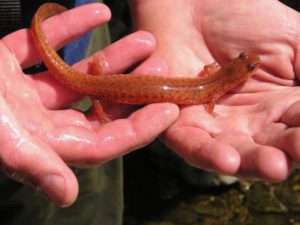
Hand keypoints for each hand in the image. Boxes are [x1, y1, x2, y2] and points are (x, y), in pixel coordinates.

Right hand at [0, 3, 178, 206]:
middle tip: (161, 67)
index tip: (171, 109)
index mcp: (44, 144)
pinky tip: (96, 11)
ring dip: (111, 56)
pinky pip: (45, 46)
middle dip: (132, 88)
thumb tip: (66, 196)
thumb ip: (31, 166)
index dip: (140, 128)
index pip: (106, 141)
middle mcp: (39, 121)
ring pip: (78, 74)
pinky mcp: (7, 65)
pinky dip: (68, 29)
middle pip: (98, 107)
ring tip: (142, 39)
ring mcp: (24, 92)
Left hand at [129, 0, 299, 181]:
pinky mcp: (178, 121)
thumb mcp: (291, 42)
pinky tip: (227, 159)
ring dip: (248, 163)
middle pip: (264, 150)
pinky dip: (206, 152)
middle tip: (287, 162)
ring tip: (270, 166)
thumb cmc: (242, 17)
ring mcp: (212, 124)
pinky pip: (189, 143)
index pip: (296, 129)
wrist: (192, 4)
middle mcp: (246, 122)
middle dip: (278, 157)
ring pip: (229, 153)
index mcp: (277, 106)